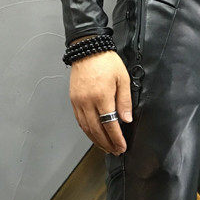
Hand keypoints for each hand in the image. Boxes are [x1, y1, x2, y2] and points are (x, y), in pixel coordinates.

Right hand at [68, 37, 132, 154]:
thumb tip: (126, 120)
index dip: (116, 138)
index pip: (110, 125)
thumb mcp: (122, 79)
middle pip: (97, 130)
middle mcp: (87, 101)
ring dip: (96, 141)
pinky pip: (80, 121)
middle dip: (107, 143)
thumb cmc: (106, 62)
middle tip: (115, 151)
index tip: (122, 147)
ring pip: (86, 128)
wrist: (87, 49)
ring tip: (106, 148)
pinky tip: (94, 136)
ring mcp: (78, 101)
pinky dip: (87, 131)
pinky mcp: (73, 100)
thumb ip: (124, 101)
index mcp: (102, 96)